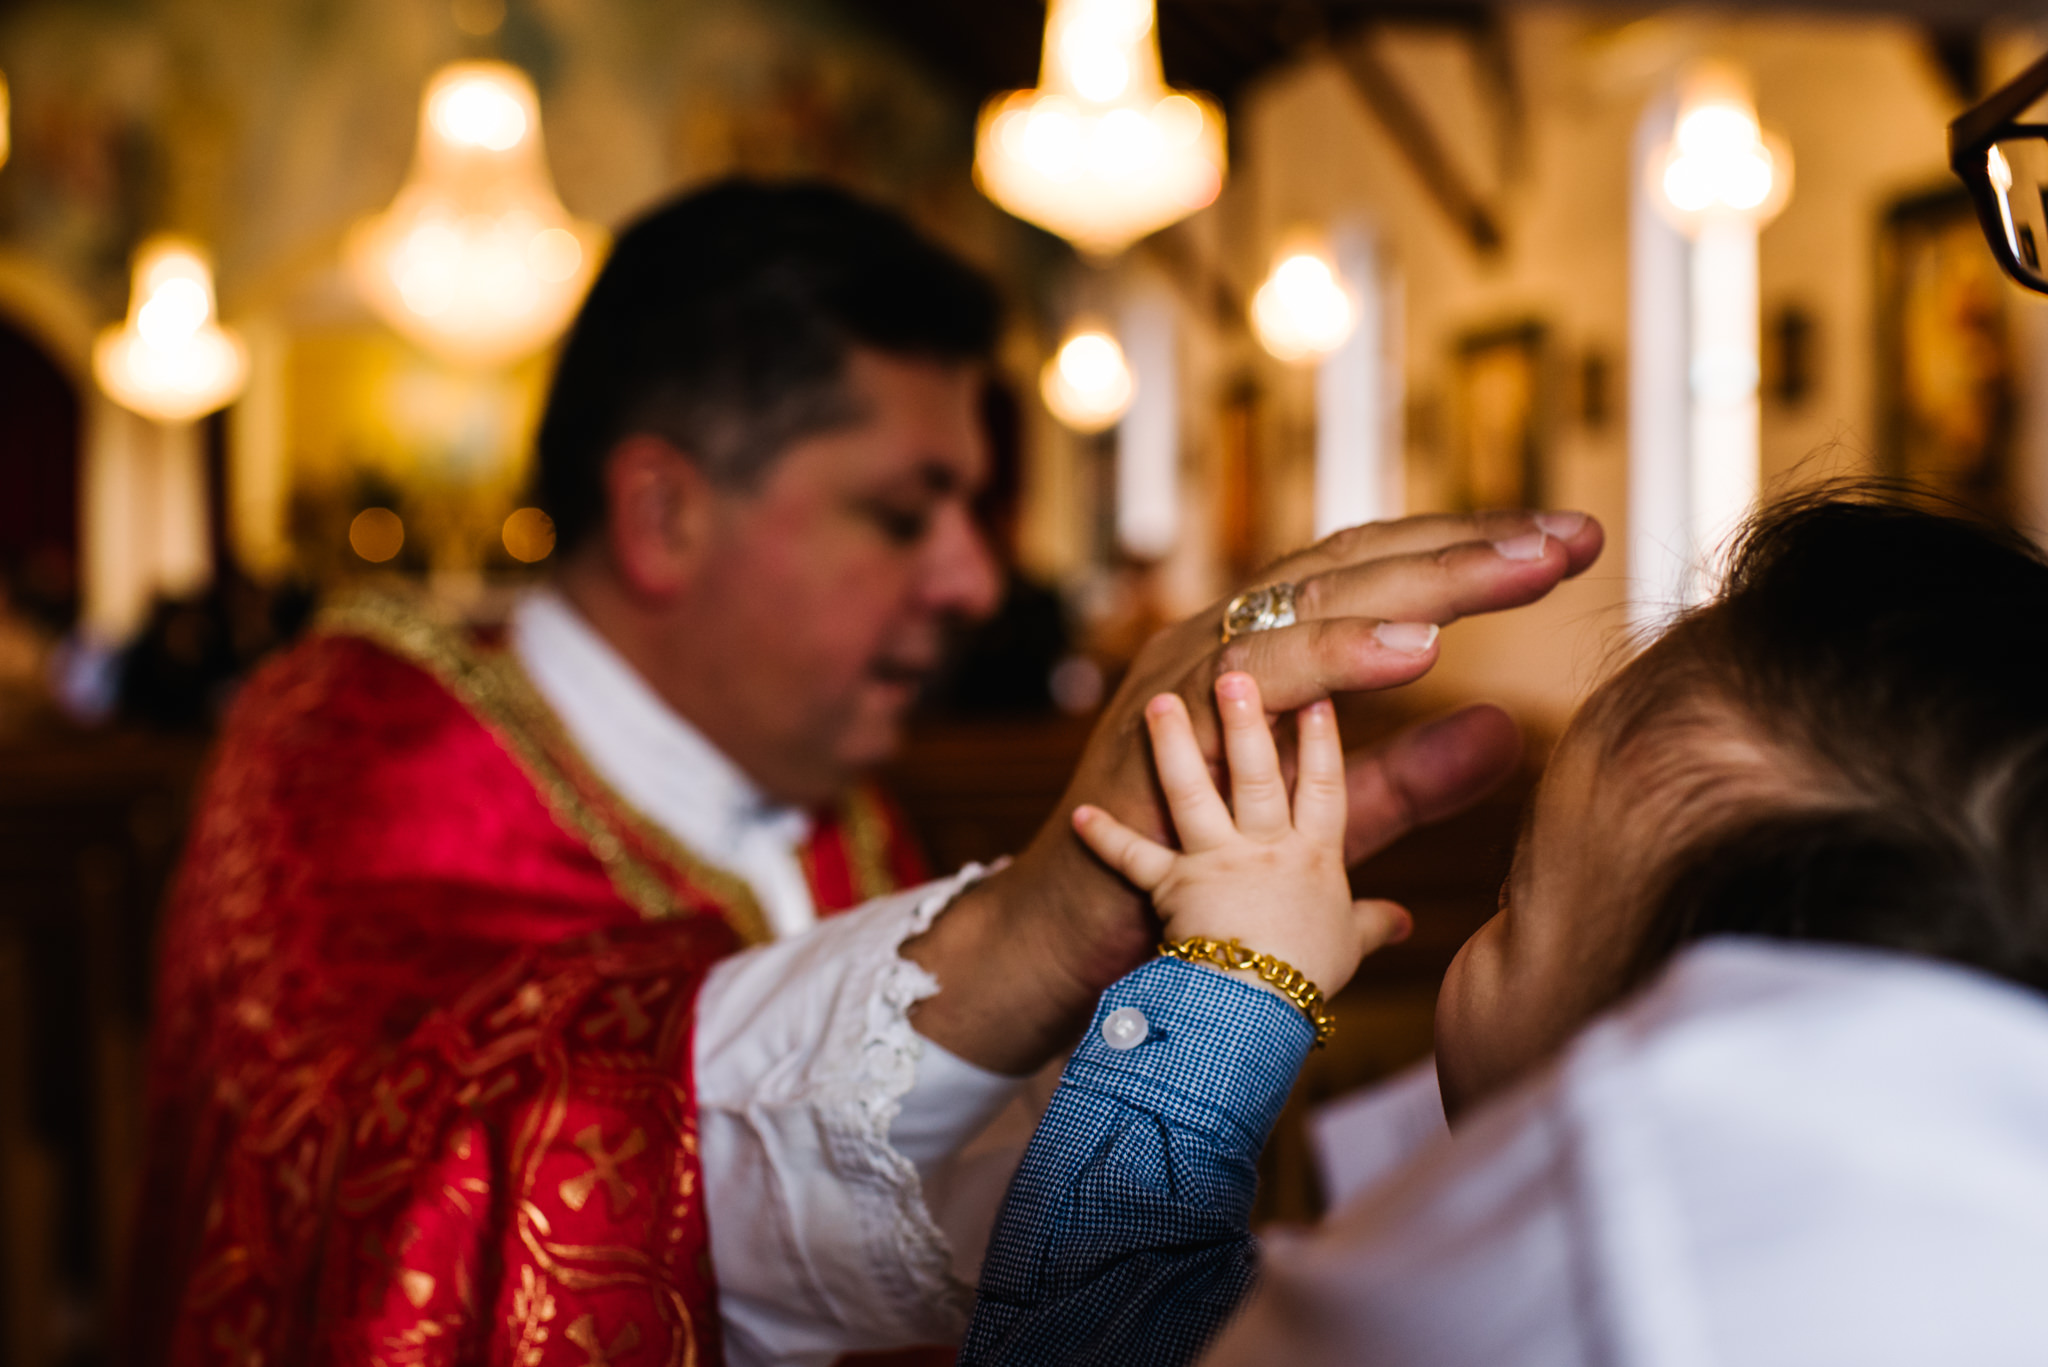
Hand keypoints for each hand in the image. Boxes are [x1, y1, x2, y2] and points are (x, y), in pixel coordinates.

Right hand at [907, 510, 1601, 1073]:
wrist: (1065, 938)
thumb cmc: (1189, 880)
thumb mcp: (1323, 821)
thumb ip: (1408, 777)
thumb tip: (1508, 731)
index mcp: (1259, 650)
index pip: (1373, 573)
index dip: (1469, 552)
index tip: (1570, 542)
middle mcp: (1219, 638)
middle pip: (1353, 564)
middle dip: (1468, 545)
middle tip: (1571, 535)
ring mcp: (1186, 673)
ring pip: (1309, 602)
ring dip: (1422, 582)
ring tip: (1518, 571)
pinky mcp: (1164, 726)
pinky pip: (1253, 676)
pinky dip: (1334, 658)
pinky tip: (1414, 652)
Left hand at [1074, 675, 1408, 999]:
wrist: (1255, 1014)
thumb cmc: (1304, 981)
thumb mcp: (1348, 948)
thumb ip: (1372, 923)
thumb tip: (1406, 921)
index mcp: (1313, 858)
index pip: (1323, 786)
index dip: (1322, 738)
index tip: (1321, 689)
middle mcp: (1264, 851)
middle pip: (1258, 773)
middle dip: (1249, 718)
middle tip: (1237, 672)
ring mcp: (1214, 866)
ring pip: (1194, 794)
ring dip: (1174, 747)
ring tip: (1161, 703)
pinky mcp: (1170, 890)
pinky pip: (1132, 859)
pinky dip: (1105, 838)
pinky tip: (1080, 814)